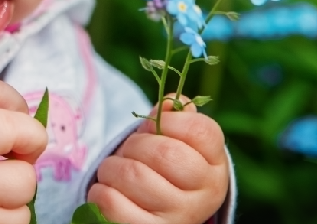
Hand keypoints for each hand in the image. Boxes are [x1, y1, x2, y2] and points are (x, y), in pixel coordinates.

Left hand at [88, 98, 228, 223]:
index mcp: (215, 166)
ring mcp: (178, 217)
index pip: (200, 131)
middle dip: (135, 144)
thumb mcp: (175, 142)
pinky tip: (109, 192)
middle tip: (130, 151)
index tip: (156, 127)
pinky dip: (101, 191)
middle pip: (164, 152)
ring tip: (116, 172)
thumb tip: (167, 104)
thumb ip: (173, 118)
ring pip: (133, 174)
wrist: (158, 215)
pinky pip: (112, 202)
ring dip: (113, 167)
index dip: (170, 121)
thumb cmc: (163, 169)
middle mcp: (205, 195)